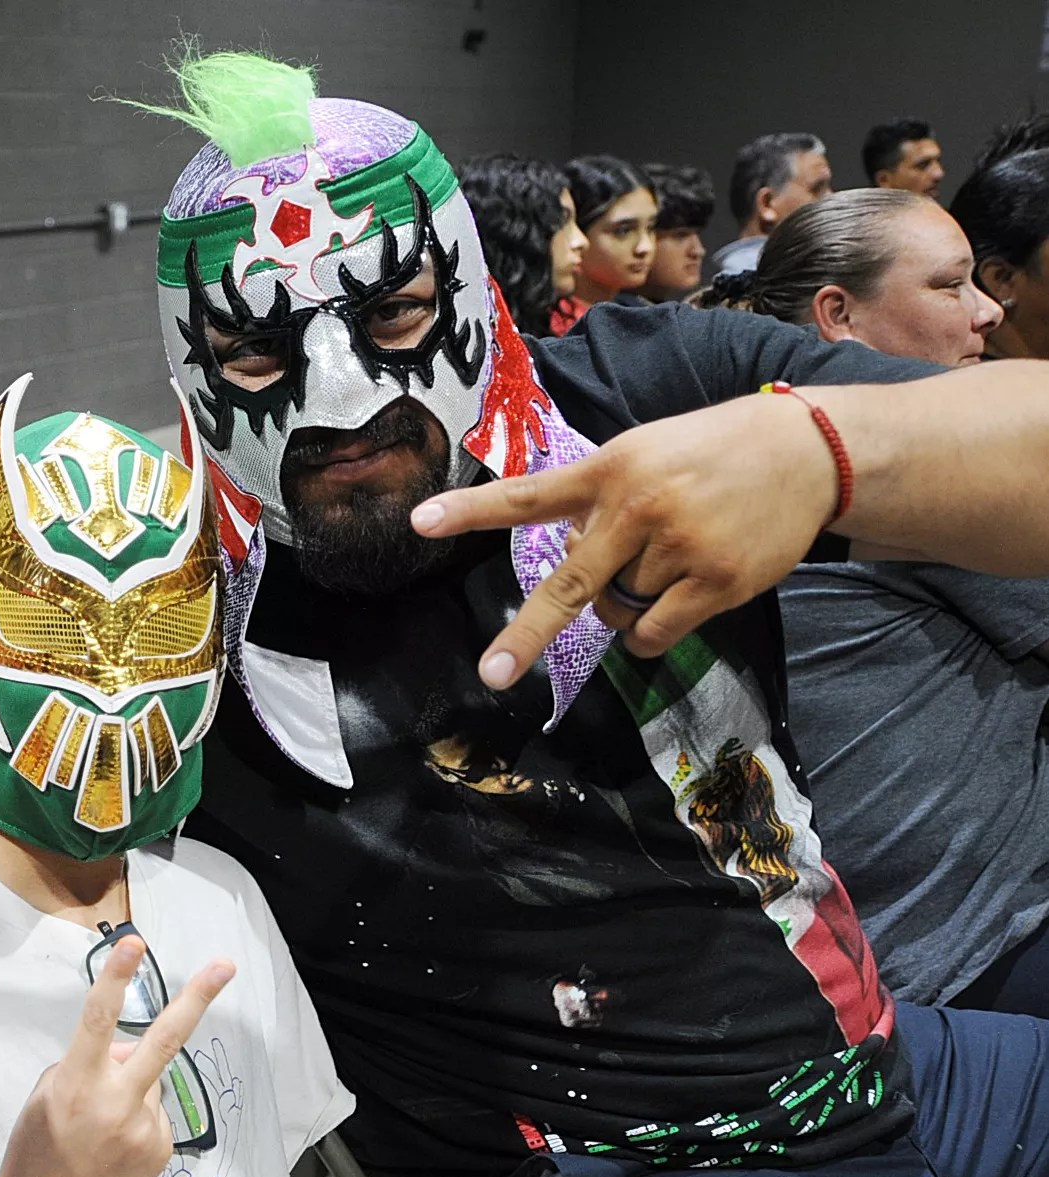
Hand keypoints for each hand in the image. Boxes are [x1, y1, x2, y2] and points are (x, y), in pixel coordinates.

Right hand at [0, 937, 233, 1176]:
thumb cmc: (34, 1149)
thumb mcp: (45, 1094)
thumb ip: (87, 1062)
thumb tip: (128, 1050)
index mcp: (76, 1084)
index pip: (98, 1020)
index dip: (117, 979)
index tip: (135, 944)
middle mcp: (116, 1104)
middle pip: (165, 1041)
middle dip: (198, 998)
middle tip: (226, 965)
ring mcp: (144, 1130)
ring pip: (150, 1081)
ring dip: (133, 1086)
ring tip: (100, 1126)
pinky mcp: (160, 1150)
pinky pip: (155, 1112)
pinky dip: (139, 1116)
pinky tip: (114, 1144)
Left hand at [410, 388, 838, 686]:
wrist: (809, 450)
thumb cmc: (712, 452)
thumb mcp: (646, 452)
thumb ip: (601, 501)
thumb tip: (573, 569)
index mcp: (609, 469)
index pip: (529, 495)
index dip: (471, 511)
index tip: (419, 522)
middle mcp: (637, 509)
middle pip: (570, 586)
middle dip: (528, 634)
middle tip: (493, 674)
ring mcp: (677, 549)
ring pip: (618, 611)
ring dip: (628, 602)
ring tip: (668, 558)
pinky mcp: (716, 583)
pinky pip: (655, 634)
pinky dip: (650, 634)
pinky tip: (676, 601)